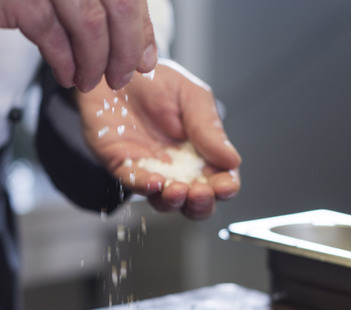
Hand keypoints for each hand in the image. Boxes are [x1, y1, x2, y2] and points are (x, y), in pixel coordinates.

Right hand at [0, 0, 157, 90]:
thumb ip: (91, 7)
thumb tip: (137, 41)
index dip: (142, 27)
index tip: (146, 58)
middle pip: (119, 3)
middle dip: (127, 47)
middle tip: (123, 76)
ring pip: (90, 22)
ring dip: (97, 60)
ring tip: (92, 81)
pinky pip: (53, 35)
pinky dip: (65, 60)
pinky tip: (67, 75)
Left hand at [76, 59, 241, 219]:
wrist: (118, 66)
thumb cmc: (156, 81)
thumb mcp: (192, 97)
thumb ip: (209, 128)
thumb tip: (232, 160)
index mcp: (201, 152)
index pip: (219, 179)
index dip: (225, 187)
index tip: (227, 186)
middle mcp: (176, 167)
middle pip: (193, 201)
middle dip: (201, 203)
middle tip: (203, 193)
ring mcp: (148, 168)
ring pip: (163, 200)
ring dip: (174, 201)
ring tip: (179, 190)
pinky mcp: (121, 163)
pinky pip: (132, 182)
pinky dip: (144, 186)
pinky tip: (155, 182)